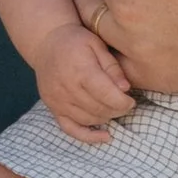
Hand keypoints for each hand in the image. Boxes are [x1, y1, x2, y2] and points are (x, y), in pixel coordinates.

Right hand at [30, 20, 138, 143]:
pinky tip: (105, 136)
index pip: (107, 95)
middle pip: (99, 109)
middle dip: (117, 110)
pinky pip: (70, 128)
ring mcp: (57, 100)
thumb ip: (112, 67)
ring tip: (113, 109)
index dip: (123, 102)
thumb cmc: (76, 41)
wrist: (46, 42)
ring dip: (105, 118)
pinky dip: (88, 136)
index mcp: (80, 70)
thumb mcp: (97, 45)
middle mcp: (67, 88)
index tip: (131, 100)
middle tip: (124, 104)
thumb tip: (125, 89)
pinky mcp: (52, 107)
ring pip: (88, 120)